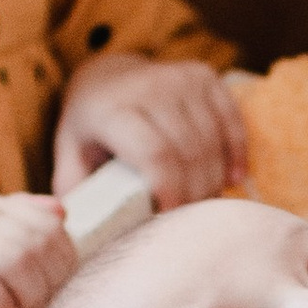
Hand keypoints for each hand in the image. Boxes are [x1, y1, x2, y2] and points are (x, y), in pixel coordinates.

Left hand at [53, 51, 246, 206]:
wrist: (106, 78)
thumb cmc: (90, 130)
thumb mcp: (71, 158)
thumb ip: (78, 193)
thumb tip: (84, 231)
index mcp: (111, 110)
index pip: (155, 155)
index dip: (170, 190)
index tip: (170, 217)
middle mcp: (149, 86)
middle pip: (188, 153)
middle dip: (194, 193)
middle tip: (189, 218)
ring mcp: (180, 77)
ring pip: (212, 142)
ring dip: (213, 179)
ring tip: (204, 202)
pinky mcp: (204, 75)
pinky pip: (231, 121)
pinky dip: (236, 153)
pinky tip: (232, 178)